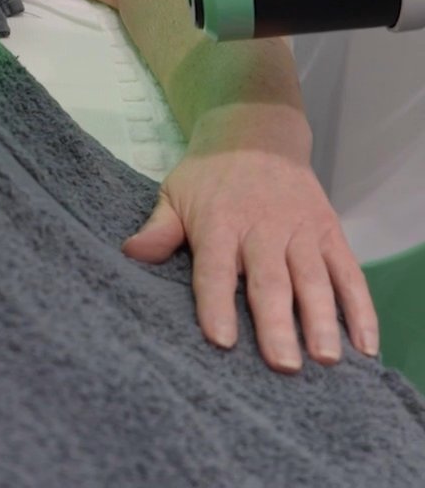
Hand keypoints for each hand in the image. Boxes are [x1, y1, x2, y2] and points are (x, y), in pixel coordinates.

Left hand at [120, 143, 379, 372]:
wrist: (255, 130)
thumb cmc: (209, 174)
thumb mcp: (176, 193)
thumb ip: (159, 229)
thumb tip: (130, 253)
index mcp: (218, 223)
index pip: (215, 268)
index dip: (216, 303)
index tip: (221, 340)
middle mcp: (261, 228)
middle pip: (269, 280)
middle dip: (276, 323)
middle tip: (282, 364)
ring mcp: (299, 230)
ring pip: (313, 279)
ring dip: (320, 319)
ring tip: (325, 358)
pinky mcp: (329, 231)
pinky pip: (349, 272)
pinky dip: (360, 308)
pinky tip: (364, 344)